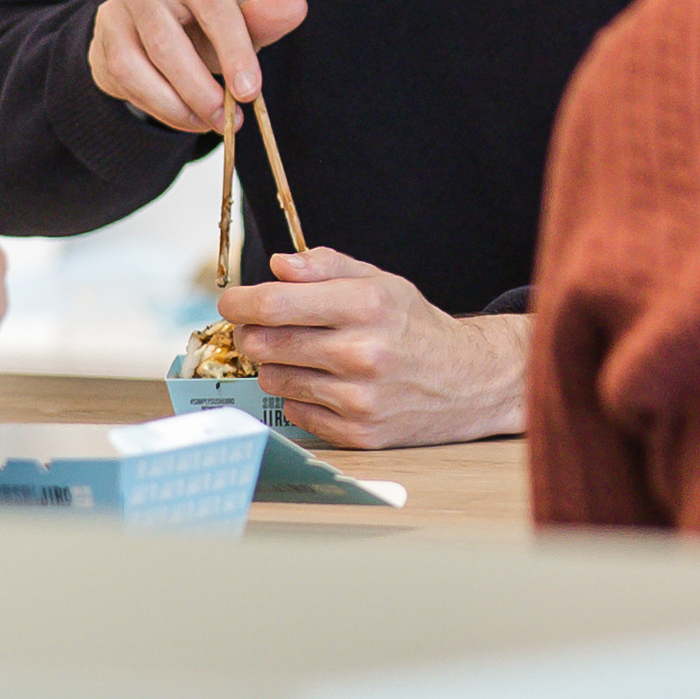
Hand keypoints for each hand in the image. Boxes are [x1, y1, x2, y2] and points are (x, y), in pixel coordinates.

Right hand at [87, 0, 305, 137]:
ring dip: (177, 104)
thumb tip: (297, 7)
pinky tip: (184, 117)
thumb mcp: (237, 19)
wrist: (152, 27)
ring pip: (140, 65)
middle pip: (168, 41)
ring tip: (209, 123)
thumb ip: (262, 18)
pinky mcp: (101, 38)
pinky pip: (127, 79)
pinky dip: (159, 106)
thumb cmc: (204, 21)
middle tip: (229, 120)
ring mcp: (115, 7)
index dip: (233, 52)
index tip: (250, 92)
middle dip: (201, 88)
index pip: (213, 6)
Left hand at [217, 251, 525, 450]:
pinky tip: (327, 385)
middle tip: (262, 328)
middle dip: (253, 332)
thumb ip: (326, 266)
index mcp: (366, 306)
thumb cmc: (415, 327)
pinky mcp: (357, 433)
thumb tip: (276, 266)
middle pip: (265, 342)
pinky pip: (295, 412)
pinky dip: (300, 397)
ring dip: (277, 365)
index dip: (240, 302)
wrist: (468, 381)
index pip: (274, 304)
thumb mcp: (381, 281)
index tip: (231, 302)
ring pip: (274, 378)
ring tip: (304, 355)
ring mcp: (359, 398)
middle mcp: (362, 353)